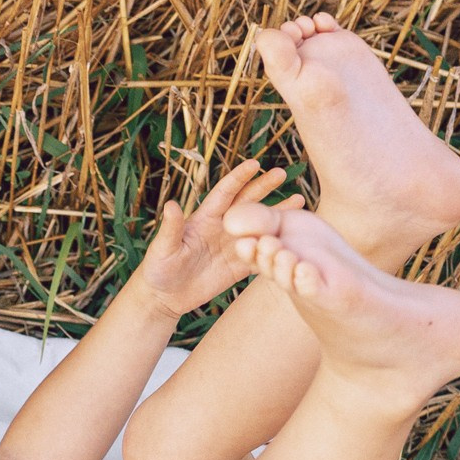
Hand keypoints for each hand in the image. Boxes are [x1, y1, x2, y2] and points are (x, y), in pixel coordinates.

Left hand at [134, 160, 292, 316]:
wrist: (165, 296)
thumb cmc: (158, 268)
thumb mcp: (163, 248)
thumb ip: (171, 228)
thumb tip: (171, 205)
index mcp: (204, 218)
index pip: (225, 193)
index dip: (239, 178)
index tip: (255, 164)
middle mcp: (223, 227)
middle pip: (248, 202)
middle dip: (264, 186)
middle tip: (283, 173)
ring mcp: (233, 245)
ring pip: (260, 225)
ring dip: (279, 213)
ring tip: (300, 200)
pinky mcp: (240, 265)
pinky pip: (262, 252)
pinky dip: (278, 244)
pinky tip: (296, 237)